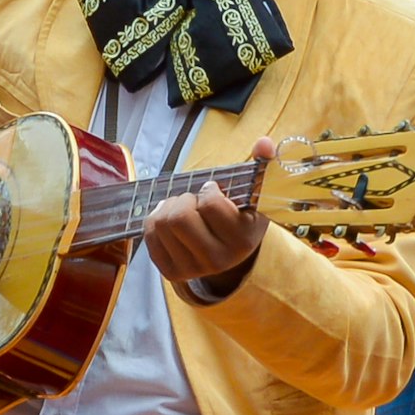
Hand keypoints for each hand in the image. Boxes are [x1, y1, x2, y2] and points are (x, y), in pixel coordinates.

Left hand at [146, 137, 274, 293]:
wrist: (229, 253)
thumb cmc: (240, 216)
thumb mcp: (255, 194)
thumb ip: (262, 164)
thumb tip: (264, 142)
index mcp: (243, 241)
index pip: (210, 204)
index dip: (209, 190)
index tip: (215, 192)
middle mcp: (218, 260)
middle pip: (179, 217)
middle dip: (185, 199)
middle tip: (195, 201)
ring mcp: (193, 269)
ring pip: (162, 224)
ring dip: (170, 207)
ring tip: (185, 209)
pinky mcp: (172, 272)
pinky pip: (150, 235)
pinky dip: (156, 220)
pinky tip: (172, 222)